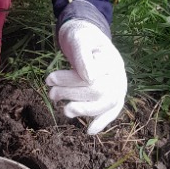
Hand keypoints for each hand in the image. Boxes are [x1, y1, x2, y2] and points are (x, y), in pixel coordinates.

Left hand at [46, 20, 126, 134]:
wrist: (88, 38)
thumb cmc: (82, 37)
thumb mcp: (79, 38)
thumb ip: (83, 55)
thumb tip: (90, 78)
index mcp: (112, 59)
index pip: (92, 76)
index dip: (70, 80)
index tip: (50, 78)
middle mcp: (119, 74)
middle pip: (98, 91)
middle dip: (71, 94)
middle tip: (51, 92)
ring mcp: (119, 86)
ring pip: (104, 104)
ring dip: (81, 108)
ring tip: (62, 108)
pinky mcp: (114, 96)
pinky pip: (111, 112)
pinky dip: (101, 122)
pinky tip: (89, 131)